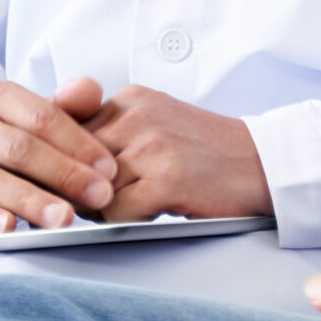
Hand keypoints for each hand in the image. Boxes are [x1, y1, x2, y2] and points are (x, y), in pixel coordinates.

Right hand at [0, 78, 118, 237]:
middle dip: (64, 174)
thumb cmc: (16, 148)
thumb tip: (91, 90)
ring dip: (32, 201)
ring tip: (64, 218)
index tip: (108, 169)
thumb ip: (71, 105)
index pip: (41, 116)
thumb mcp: (43, 122)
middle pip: (20, 148)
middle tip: (98, 196)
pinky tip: (10, 227)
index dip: (79, 143)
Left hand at [69, 83, 272, 221]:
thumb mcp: (154, 120)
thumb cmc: (206, 149)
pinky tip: (143, 214)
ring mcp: (151, 147)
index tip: (61, 180)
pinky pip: (115, 212)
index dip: (61, 161)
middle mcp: (136, 117)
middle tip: (84, 203)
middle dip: (72, 187)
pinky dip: (122, 221)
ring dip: (99, 207)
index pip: (65, 130)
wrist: (260, 161)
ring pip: (90, 189)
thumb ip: (111, 131)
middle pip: (71, 160)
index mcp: (130, 99)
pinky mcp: (166, 180)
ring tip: (122, 208)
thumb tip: (60, 161)